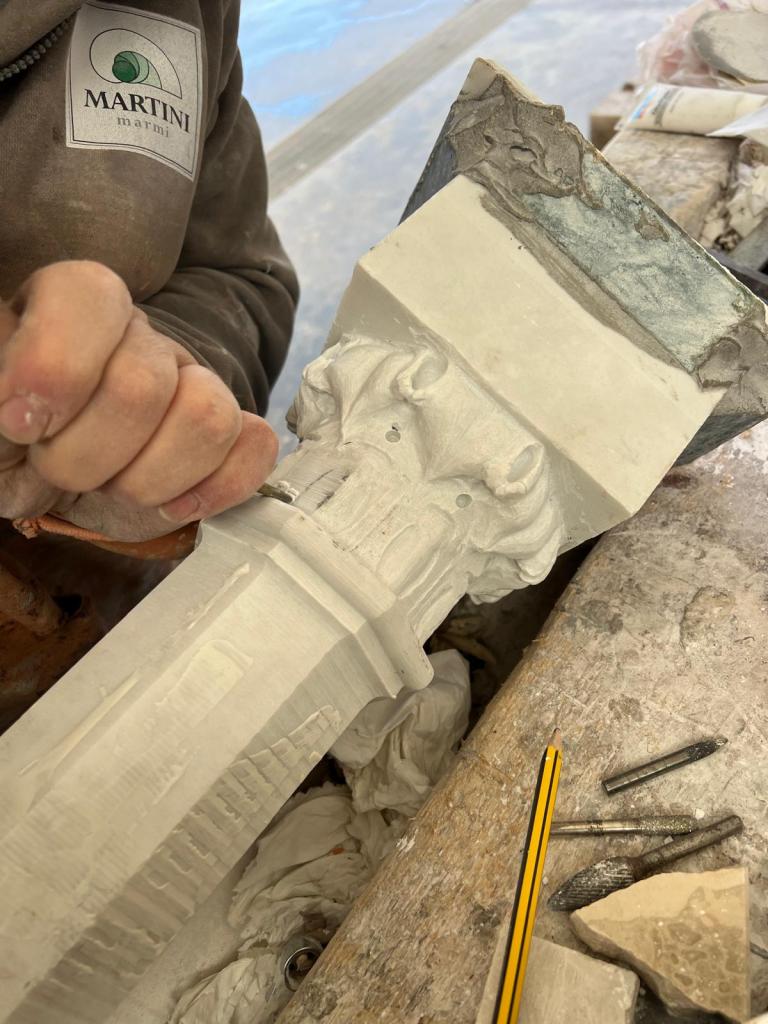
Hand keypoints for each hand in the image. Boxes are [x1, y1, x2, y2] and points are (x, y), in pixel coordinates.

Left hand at [0, 261, 277, 540]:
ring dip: (145, 481)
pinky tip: (169, 504)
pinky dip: (214, 490)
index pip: (90, 296)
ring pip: (209, 418)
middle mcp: (139, 336)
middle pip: (143, 386)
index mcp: (69, 306)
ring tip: (110, 486)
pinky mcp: (230, 434)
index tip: (20, 424)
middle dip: (85, 456)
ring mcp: (193, 383)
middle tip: (55, 468)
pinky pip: (256, 448)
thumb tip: (22, 409)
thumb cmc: (6, 440)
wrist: (46, 476)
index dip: (56, 369)